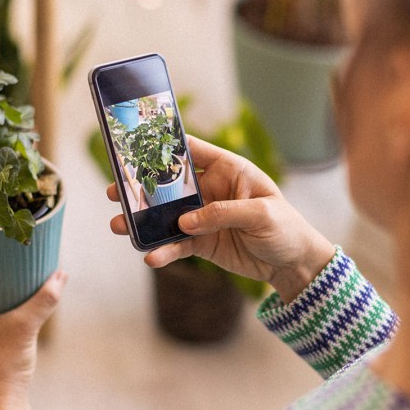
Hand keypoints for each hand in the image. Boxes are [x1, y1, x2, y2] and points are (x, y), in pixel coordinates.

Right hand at [108, 136, 333, 301]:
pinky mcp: (202, 242)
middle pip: (169, 184)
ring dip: (142, 220)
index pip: (192, 150)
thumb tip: (185, 221)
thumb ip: (223, 213)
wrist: (293, 264)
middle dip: (141, 186)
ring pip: (166, 216)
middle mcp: (210, 190)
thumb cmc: (286, 228)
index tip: (136, 146)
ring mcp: (203, 217)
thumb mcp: (262, 214)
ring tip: (119, 225)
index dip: (165, 146)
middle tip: (115, 190)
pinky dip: (163, 251)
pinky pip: (177, 245)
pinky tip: (150, 256)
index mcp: (227, 170)